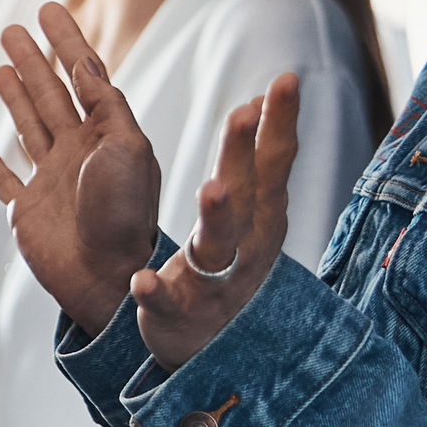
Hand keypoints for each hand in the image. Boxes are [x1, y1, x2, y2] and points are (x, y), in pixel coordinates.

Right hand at [0, 1, 162, 333]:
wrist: (107, 278)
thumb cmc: (125, 216)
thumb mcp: (127, 149)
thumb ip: (106, 105)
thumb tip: (86, 63)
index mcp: (106, 134)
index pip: (84, 75)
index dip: (66, 41)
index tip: (49, 9)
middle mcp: (78, 153)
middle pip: (50, 95)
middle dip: (33, 60)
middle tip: (12, 29)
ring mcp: (50, 180)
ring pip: (27, 127)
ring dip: (14, 97)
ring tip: (0, 68)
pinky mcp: (26, 210)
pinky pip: (2, 179)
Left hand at [135, 74, 299, 369]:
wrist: (216, 347)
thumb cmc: (233, 264)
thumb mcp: (250, 213)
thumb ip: (253, 161)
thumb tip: (257, 99)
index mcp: (260, 215)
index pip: (273, 161)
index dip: (281, 121)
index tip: (285, 79)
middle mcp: (245, 244)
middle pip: (248, 193)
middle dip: (245, 153)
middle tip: (243, 113)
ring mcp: (214, 280)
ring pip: (218, 245)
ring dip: (218, 218)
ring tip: (211, 189)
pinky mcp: (180, 312)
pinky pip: (168, 300)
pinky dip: (156, 292)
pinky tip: (142, 280)